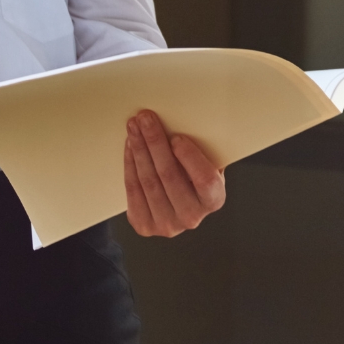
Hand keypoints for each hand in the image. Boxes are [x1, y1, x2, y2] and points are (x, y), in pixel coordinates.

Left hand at [123, 110, 226, 236]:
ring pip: (147, 180)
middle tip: (146, 119)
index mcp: (213, 199)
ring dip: (138, 148)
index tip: (177, 137)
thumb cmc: (193, 176)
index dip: (190, 158)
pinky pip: (133, 188)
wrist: (176, 206)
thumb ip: (202, 150)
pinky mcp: (144, 225)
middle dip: (155, 142)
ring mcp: (166, 224)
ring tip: (134, 127)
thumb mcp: (208, 163)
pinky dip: (130, 163)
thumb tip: (187, 121)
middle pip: (169, 175)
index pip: (205, 179)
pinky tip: (130, 146)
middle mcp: (191, 216)